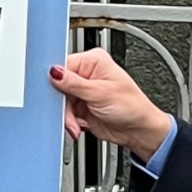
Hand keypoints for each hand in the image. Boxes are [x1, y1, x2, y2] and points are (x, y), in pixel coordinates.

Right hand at [50, 50, 175, 161]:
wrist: (138, 131)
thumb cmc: (131, 107)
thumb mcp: (99, 93)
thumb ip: (73, 83)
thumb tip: (54, 71)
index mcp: (94, 61)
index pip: (63, 64)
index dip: (55, 80)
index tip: (54, 94)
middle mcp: (87, 74)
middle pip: (59, 85)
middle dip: (63, 103)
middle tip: (69, 113)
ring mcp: (83, 91)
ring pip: (61, 101)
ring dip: (66, 116)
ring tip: (76, 124)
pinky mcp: (81, 106)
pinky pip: (65, 112)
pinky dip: (69, 122)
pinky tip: (78, 126)